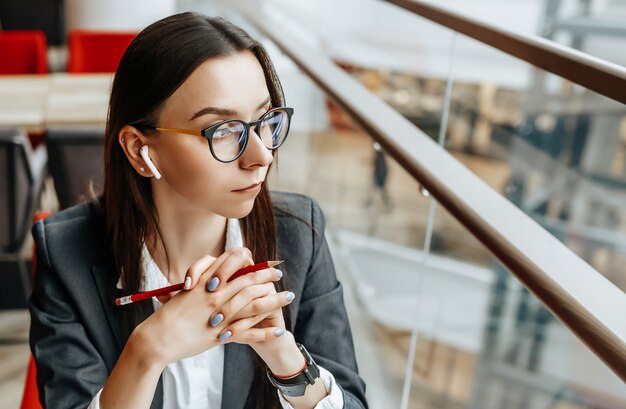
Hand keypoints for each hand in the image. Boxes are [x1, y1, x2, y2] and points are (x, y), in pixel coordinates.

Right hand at [136, 248, 291, 366]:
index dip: (254, 268)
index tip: (266, 267)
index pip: (236, 271)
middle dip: (268, 279)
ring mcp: (220, 316)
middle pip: (250, 284)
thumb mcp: (183, 295)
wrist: (156, 340)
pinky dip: (266, 331)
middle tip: (280, 276)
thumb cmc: (166, 317)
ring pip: (255, 305)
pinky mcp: (222, 336)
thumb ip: (200, 286)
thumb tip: (213, 280)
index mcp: (206, 284)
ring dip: (275, 301)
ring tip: (289, 297)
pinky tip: (279, 329)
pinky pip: (249, 332)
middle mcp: (216, 297)